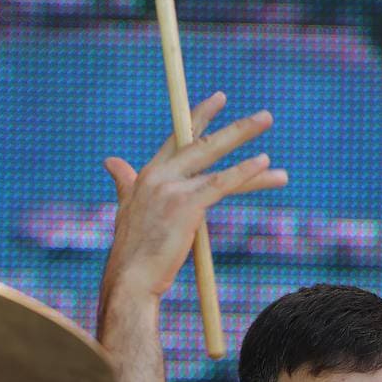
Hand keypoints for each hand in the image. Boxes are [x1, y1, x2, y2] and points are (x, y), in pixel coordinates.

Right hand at [102, 92, 286, 298]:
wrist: (130, 281)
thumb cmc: (132, 254)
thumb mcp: (128, 209)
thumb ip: (125, 183)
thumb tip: (111, 162)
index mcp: (146, 175)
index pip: (178, 138)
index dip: (199, 118)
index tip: (218, 101)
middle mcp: (157, 175)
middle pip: (201, 142)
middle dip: (235, 129)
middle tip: (265, 117)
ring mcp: (171, 188)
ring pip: (215, 157)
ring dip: (245, 139)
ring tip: (269, 127)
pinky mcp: (186, 205)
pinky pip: (221, 183)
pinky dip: (243, 171)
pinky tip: (264, 163)